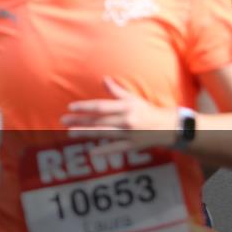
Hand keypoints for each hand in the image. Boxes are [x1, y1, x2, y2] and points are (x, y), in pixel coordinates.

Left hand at [59, 77, 179, 154]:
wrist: (168, 127)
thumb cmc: (146, 110)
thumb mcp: (132, 98)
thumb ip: (116, 91)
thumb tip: (103, 79)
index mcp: (126, 106)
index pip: (101, 106)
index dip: (85, 106)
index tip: (71, 107)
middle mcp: (127, 119)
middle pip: (99, 120)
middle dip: (79, 120)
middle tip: (63, 120)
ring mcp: (129, 134)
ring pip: (103, 133)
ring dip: (85, 133)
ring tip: (69, 132)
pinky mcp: (132, 146)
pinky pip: (116, 148)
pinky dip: (104, 151)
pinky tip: (91, 153)